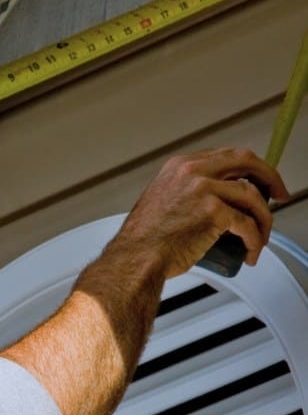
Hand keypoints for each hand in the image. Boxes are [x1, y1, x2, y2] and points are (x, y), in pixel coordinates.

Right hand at [117, 148, 288, 278]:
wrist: (135, 258)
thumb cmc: (145, 240)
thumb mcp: (161, 200)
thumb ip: (182, 192)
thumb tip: (209, 202)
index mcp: (180, 165)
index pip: (227, 156)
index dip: (249, 169)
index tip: (259, 182)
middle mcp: (193, 171)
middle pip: (246, 161)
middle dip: (269, 177)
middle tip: (279, 195)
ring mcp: (204, 189)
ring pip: (252, 196)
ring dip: (264, 218)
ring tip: (261, 237)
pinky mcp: (213, 212)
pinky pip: (247, 224)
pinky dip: (256, 240)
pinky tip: (252, 251)